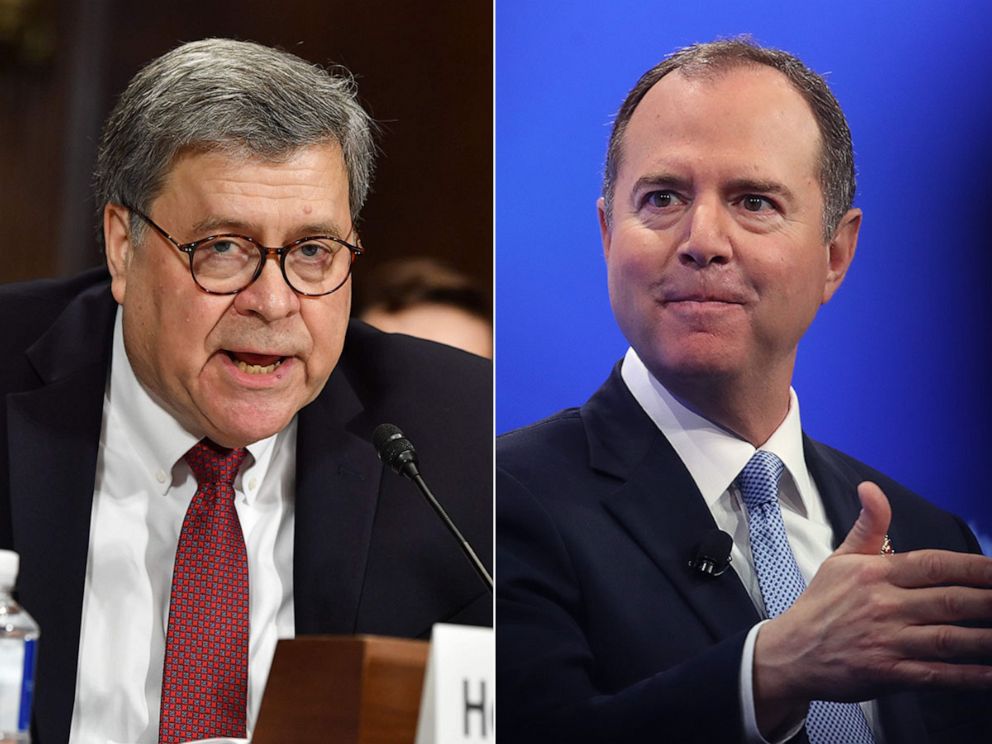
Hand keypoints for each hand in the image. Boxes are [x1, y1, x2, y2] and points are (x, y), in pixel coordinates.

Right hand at [752, 482, 991, 732]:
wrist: (790, 652)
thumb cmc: (820, 606)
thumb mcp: (840, 560)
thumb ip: (868, 526)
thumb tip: (871, 488)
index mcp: (874, 574)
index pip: (934, 565)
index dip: (974, 567)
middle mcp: (883, 605)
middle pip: (950, 601)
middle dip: (990, 600)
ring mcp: (887, 640)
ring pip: (951, 638)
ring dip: (987, 638)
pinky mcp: (888, 673)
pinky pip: (938, 674)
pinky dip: (970, 675)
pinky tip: (991, 673)